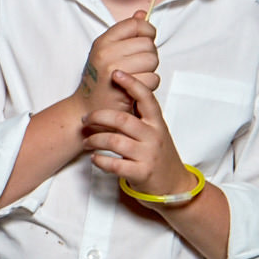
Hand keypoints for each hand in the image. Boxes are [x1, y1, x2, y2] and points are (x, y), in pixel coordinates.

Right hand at [76, 14, 159, 118]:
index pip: (136, 24)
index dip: (147, 31)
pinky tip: (136, 87)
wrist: (86, 109)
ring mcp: (114, 69)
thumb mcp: (106, 51)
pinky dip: (149, 85)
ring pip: (152, 60)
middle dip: (148, 55)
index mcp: (103, 41)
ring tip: (136, 76)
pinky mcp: (123, 86)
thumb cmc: (99, 80)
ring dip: (150, 70)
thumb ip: (125, 33)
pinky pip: (153, 78)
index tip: (145, 40)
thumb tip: (142, 14)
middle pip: (148, 44)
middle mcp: (106, 53)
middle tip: (137, 66)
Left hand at [84, 71, 191, 195]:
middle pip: (121, 119)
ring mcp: (148, 155)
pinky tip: (94, 158)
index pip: (146, 98)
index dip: (131, 84)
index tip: (115, 73)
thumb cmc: (157, 154)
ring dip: (94, 140)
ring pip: (114, 141)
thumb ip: (140, 116)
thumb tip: (121, 92)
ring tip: (86, 142)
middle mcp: (154, 136)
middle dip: (98, 116)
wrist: (174, 185)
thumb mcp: (154, 132)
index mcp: (157, 123)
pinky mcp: (141, 173)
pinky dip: (100, 160)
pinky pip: (114, 164)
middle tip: (85, 119)